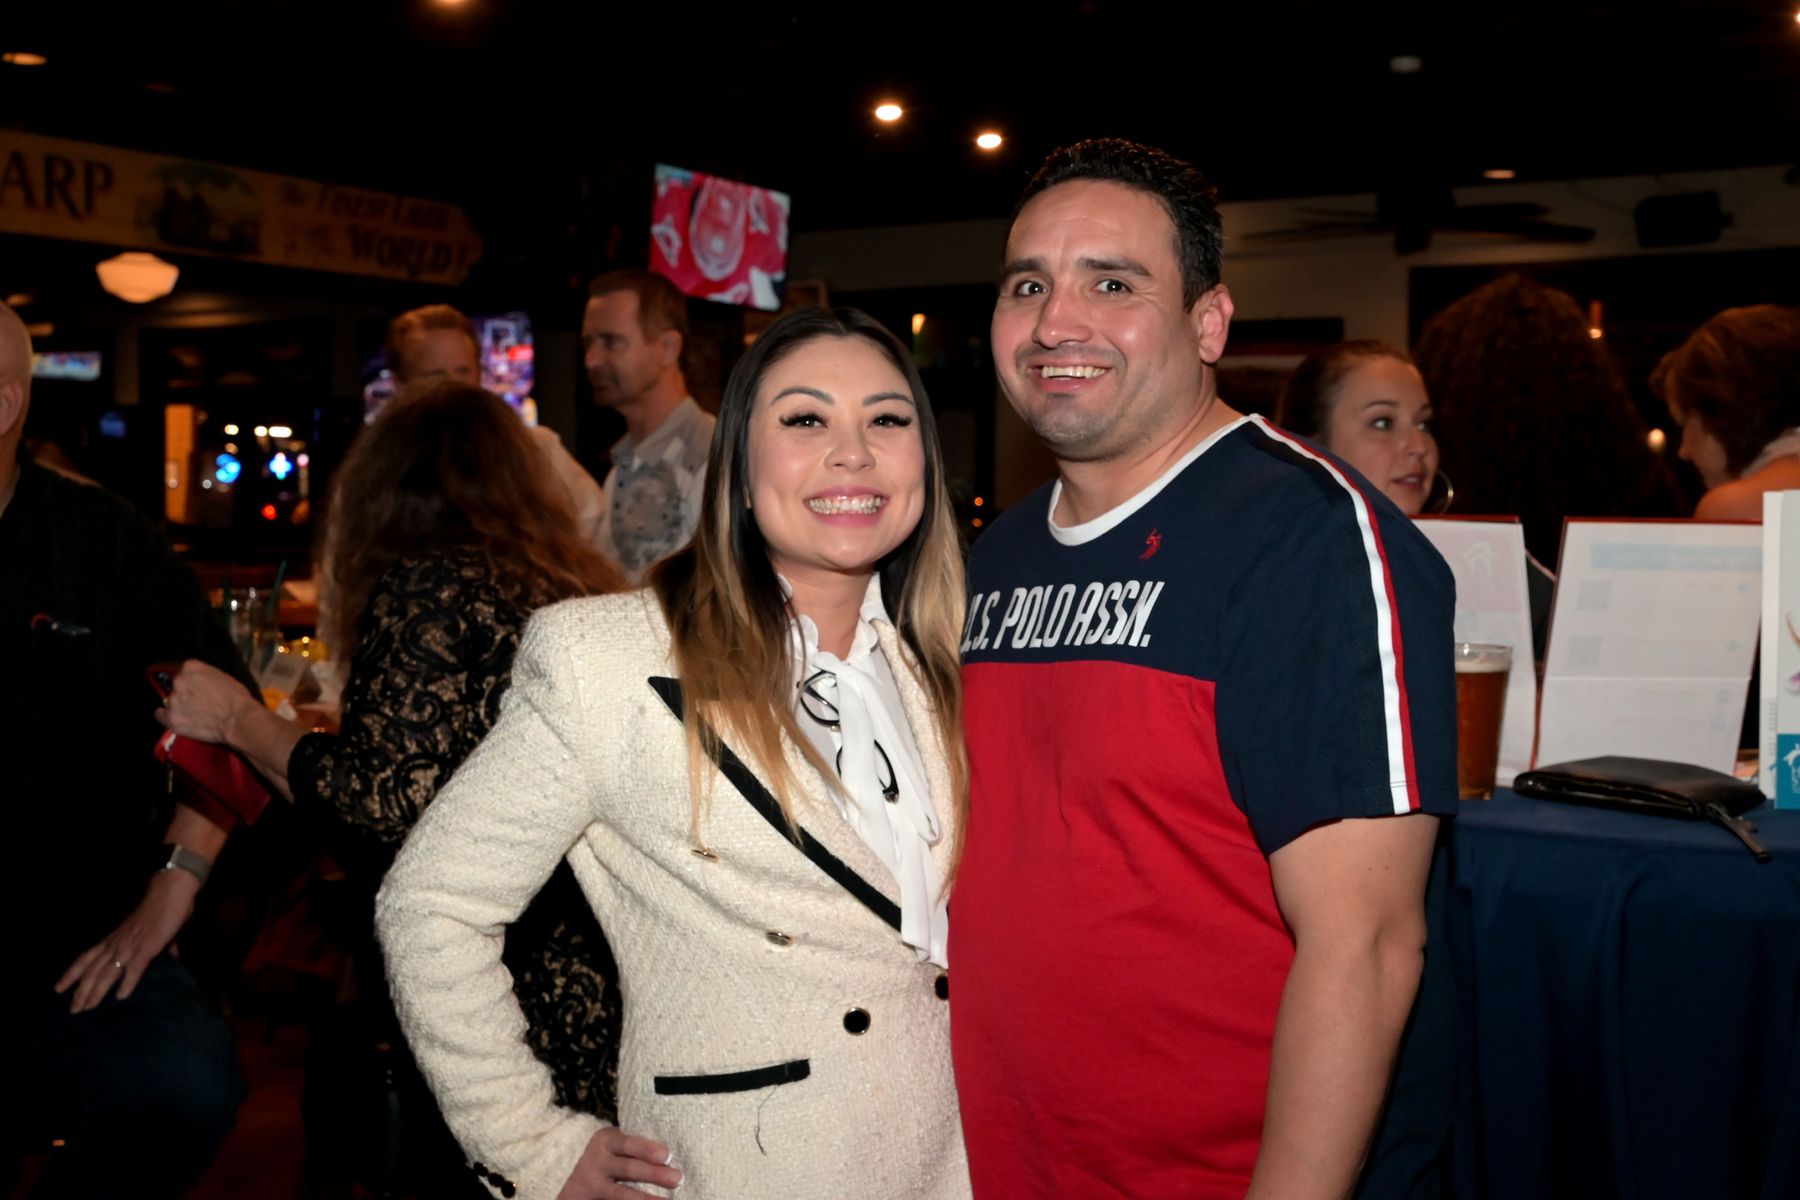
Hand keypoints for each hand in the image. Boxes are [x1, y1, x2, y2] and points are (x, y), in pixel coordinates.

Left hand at [54, 868, 197, 1012]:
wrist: (170, 892)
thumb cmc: (161, 908)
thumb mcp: (153, 928)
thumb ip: (161, 945)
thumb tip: (173, 956)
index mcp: (114, 939)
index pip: (86, 958)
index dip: (72, 974)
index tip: (58, 989)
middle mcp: (116, 944)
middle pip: (93, 971)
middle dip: (81, 991)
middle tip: (73, 1010)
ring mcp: (130, 946)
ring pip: (107, 973)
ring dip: (97, 991)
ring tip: (88, 1008)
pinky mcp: (147, 948)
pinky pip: (134, 969)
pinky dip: (127, 982)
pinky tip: (121, 996)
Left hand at [156, 658, 256, 744]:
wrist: (237, 719)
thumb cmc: (236, 698)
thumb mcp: (222, 677)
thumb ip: (205, 676)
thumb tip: (199, 683)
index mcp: (191, 667)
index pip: (182, 670)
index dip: (190, 680)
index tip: (194, 687)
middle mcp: (178, 681)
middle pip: (175, 686)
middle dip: (184, 693)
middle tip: (198, 702)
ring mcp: (173, 701)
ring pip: (169, 701)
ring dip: (179, 706)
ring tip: (194, 714)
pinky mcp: (172, 719)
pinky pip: (160, 715)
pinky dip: (167, 717)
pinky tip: (178, 719)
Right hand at [556, 1128, 682, 1197]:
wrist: (578, 1185)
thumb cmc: (610, 1159)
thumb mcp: (616, 1147)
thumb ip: (636, 1149)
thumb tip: (671, 1159)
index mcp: (607, 1141)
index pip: (628, 1143)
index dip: (647, 1149)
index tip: (667, 1156)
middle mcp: (597, 1161)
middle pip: (627, 1168)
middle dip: (653, 1174)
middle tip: (677, 1178)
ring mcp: (593, 1184)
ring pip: (621, 1192)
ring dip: (645, 1198)